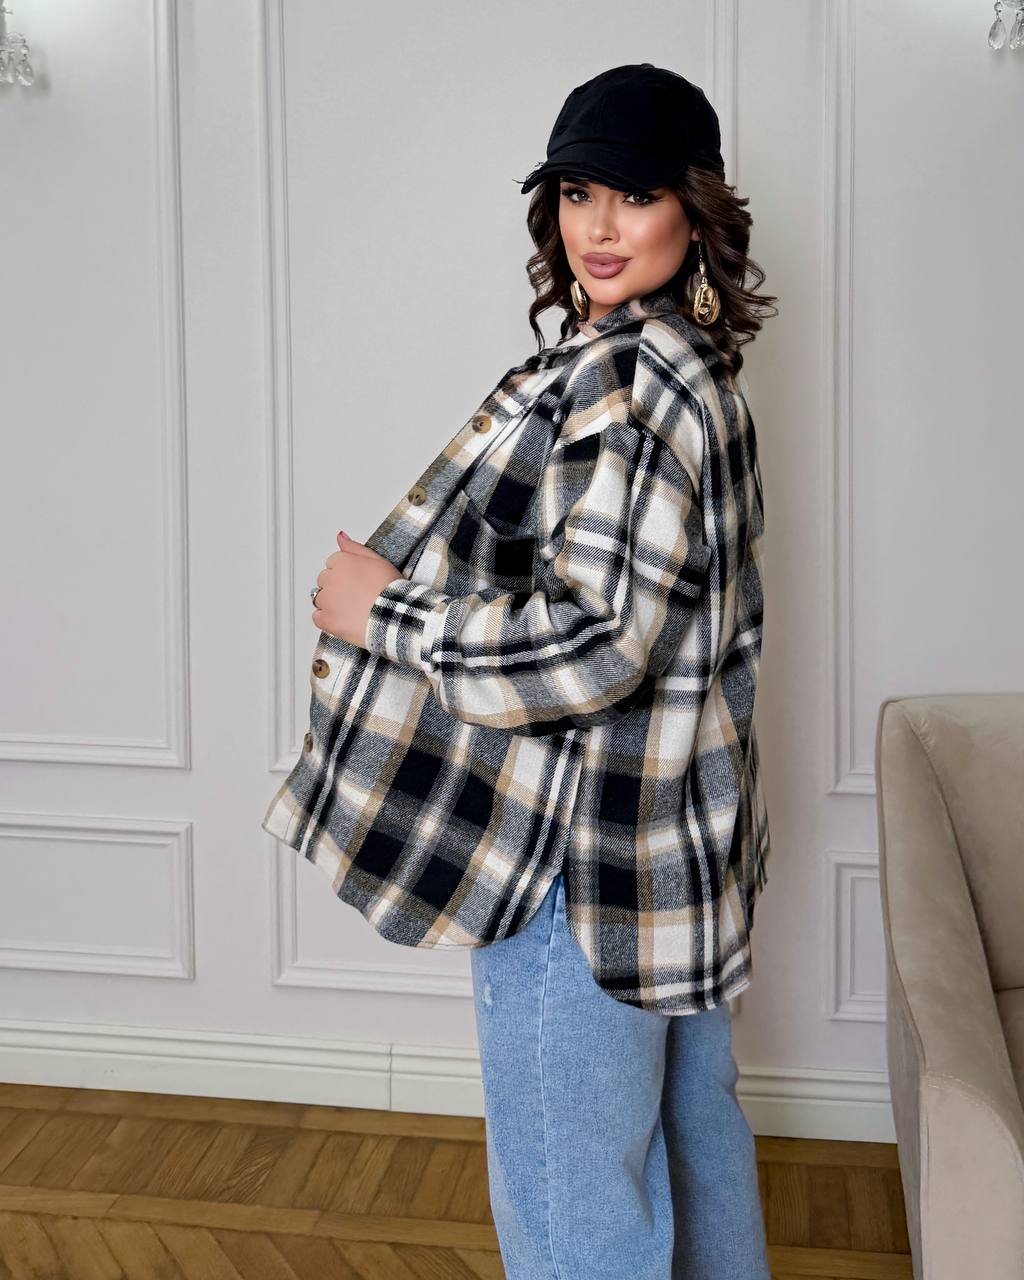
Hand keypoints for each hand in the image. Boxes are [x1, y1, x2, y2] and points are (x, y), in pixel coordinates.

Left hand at [313, 532, 405, 647]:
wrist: (394, 615)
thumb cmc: (391, 589)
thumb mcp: (378, 561)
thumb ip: (355, 548)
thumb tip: (341, 537)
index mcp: (342, 562)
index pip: (332, 563)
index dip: (345, 573)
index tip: (356, 582)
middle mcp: (331, 579)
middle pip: (324, 580)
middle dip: (336, 587)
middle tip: (355, 596)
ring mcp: (327, 600)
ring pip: (319, 598)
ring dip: (330, 603)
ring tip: (351, 609)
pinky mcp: (327, 619)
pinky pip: (317, 617)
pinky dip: (327, 620)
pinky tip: (343, 620)